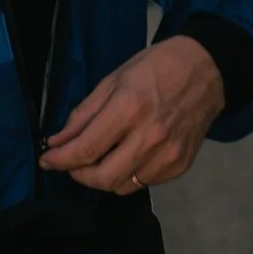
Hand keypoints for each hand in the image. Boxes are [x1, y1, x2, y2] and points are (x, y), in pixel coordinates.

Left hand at [39, 37, 224, 193]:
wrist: (206, 70)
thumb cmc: (156, 67)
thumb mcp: (114, 79)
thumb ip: (85, 113)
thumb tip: (58, 141)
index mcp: (129, 107)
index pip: (87, 148)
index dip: (61, 159)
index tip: (46, 160)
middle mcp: (150, 137)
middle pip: (103, 177)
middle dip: (78, 175)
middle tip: (71, 163)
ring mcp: (168, 155)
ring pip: (122, 186)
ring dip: (102, 178)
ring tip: (96, 160)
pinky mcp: (180, 166)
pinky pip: (144, 183)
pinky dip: (127, 176)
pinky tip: (125, 158)